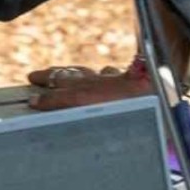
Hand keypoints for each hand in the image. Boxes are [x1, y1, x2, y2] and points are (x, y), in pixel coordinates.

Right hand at [26, 64, 149, 109]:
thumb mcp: (100, 116)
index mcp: (84, 96)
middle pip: (65, 78)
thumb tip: (63, 117)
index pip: (58, 97)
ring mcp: (108, 79)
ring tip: (58, 73)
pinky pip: (108, 73)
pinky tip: (103, 74)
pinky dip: (101, 75)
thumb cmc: (133, 109)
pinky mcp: (124, 78)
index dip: (43, 100)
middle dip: (48, 77)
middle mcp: (93, 84)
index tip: (31, 101)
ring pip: (83, 72)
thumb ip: (78, 115)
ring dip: (68, 72)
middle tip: (33, 77)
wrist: (157, 91)